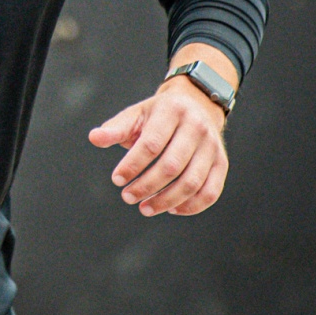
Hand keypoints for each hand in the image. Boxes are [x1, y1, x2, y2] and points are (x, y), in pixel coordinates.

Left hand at [88, 60, 231, 216]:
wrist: (195, 105)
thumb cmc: (157, 116)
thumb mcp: (135, 115)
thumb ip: (115, 128)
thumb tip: (94, 138)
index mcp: (172, 111)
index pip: (151, 144)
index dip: (133, 165)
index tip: (116, 179)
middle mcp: (197, 127)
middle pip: (171, 165)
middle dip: (146, 186)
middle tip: (127, 197)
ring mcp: (212, 146)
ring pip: (191, 182)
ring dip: (166, 201)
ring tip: (145, 208)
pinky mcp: (221, 163)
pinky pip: (210, 192)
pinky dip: (191, 206)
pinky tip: (171, 209)